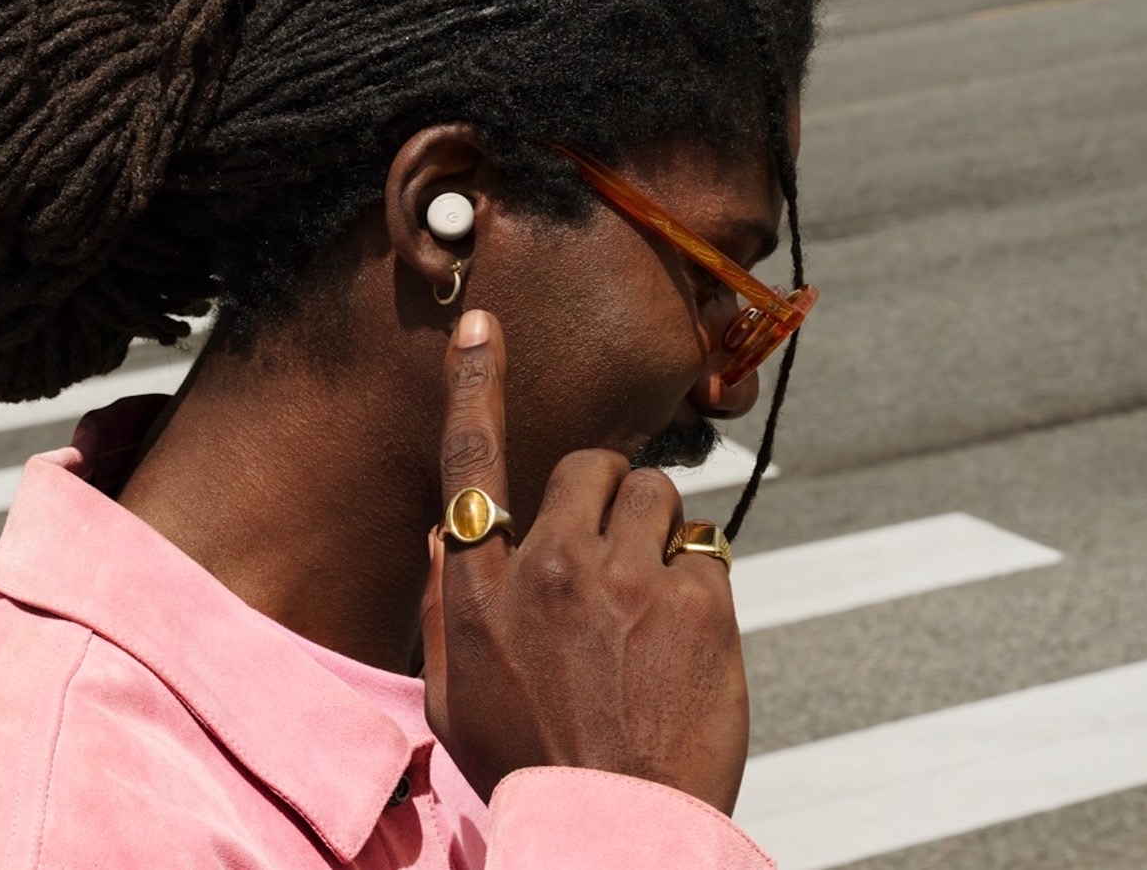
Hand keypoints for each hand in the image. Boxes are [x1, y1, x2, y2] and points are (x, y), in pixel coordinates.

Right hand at [420, 310, 748, 812]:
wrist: (614, 827)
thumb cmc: (527, 765)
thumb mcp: (454, 698)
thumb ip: (444, 607)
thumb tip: (445, 535)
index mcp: (481, 589)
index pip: (470, 464)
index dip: (473, 386)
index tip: (481, 327)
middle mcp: (549, 568)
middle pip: (588, 465)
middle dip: (603, 496)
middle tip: (610, 556)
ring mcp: (626, 580)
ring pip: (655, 493)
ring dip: (654, 532)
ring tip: (649, 602)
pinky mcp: (696, 602)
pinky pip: (702, 548)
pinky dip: (695, 582)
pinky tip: (682, 638)